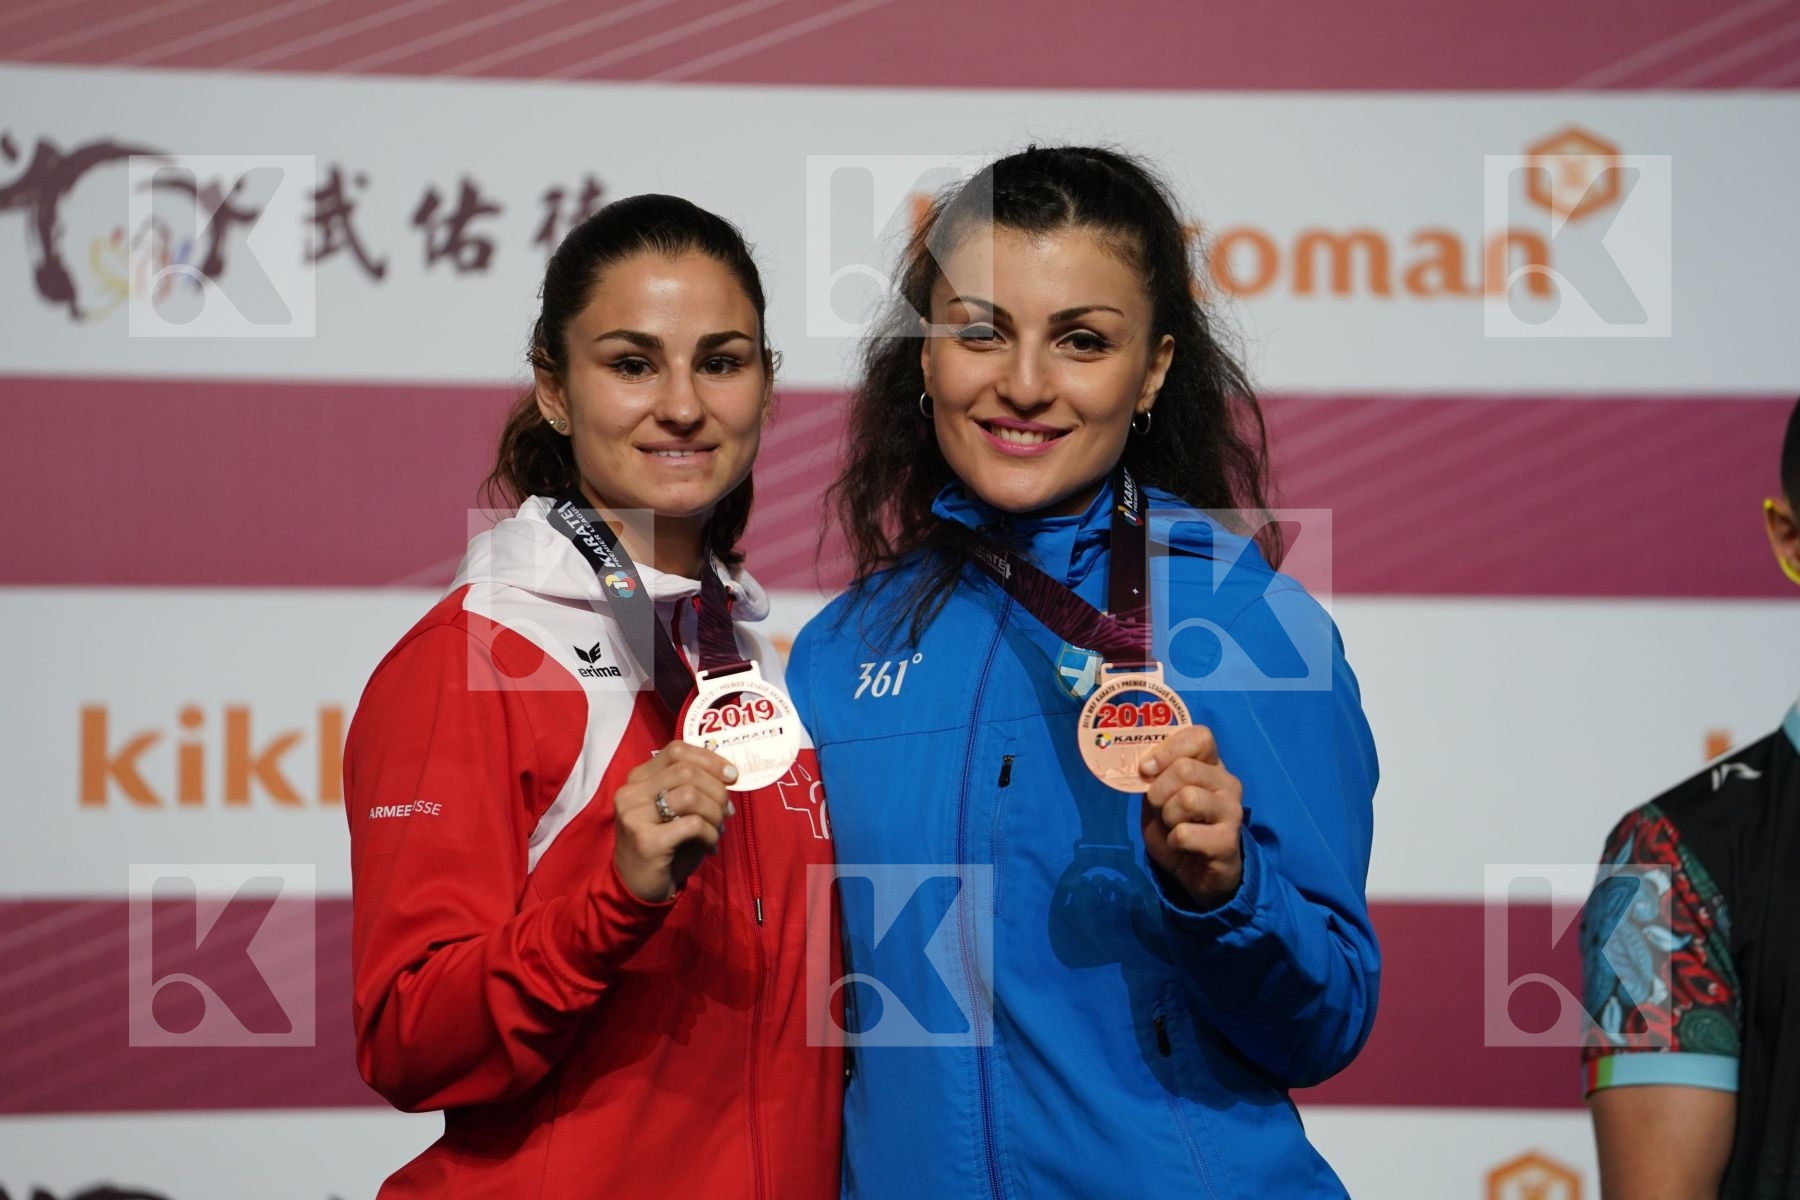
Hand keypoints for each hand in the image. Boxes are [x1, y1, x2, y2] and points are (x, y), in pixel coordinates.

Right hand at [613, 741, 737, 902]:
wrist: (638, 886)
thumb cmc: (665, 844)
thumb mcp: (676, 809)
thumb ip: (694, 787)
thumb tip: (729, 775)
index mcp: (638, 778)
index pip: (676, 751)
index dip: (709, 759)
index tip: (731, 776)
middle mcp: (631, 793)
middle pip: (687, 772)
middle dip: (717, 790)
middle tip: (727, 811)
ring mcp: (634, 816)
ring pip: (690, 795)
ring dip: (715, 813)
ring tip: (718, 829)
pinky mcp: (646, 841)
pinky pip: (693, 825)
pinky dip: (710, 834)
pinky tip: (709, 846)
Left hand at [1139, 725, 1243, 907]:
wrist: (1198, 873)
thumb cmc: (1178, 828)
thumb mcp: (1159, 798)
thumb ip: (1153, 777)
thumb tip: (1145, 766)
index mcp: (1211, 765)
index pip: (1199, 737)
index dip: (1167, 749)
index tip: (1147, 769)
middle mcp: (1227, 783)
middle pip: (1184, 769)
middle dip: (1158, 791)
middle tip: (1160, 808)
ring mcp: (1232, 811)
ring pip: (1186, 798)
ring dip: (1167, 816)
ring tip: (1173, 827)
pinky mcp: (1228, 840)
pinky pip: (1185, 833)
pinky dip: (1173, 841)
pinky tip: (1182, 845)